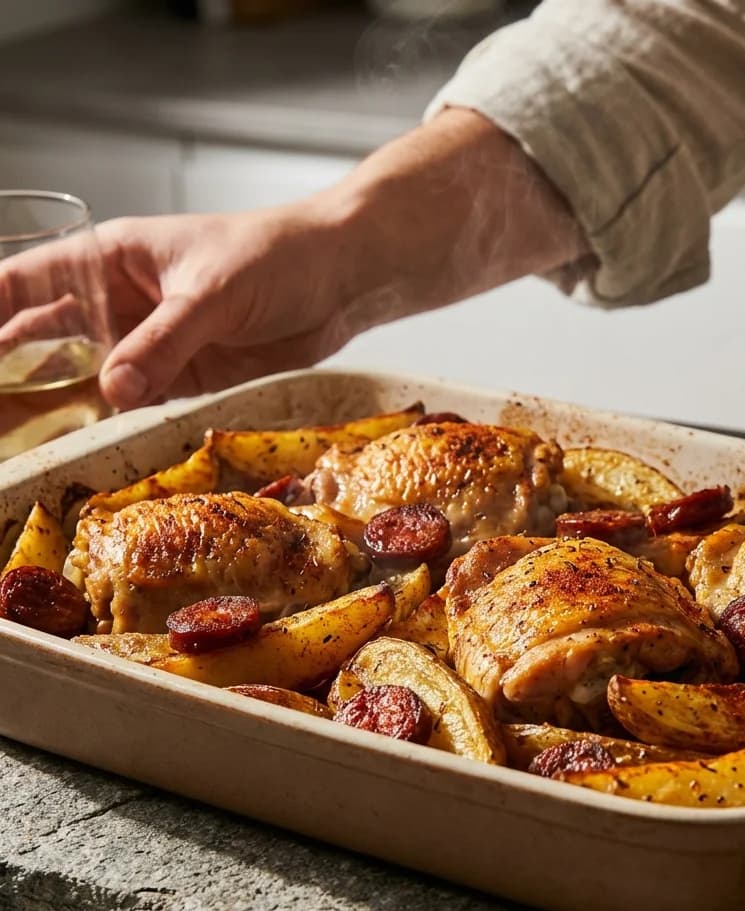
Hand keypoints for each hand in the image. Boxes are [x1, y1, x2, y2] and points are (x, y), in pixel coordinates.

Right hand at [2, 201, 354, 409]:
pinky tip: (89, 448)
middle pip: (45, 339)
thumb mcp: (211, 293)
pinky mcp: (185, 378)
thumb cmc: (276, 256)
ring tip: (19, 437)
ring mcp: (151, 345)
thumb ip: (164, 341)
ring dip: (59, 407)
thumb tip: (114, 390)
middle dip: (11, 370)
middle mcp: (120, 304)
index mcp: (110, 260)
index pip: (24, 282)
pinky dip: (117, 425)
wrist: (339, 281)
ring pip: (88, 379)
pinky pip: (138, 405)